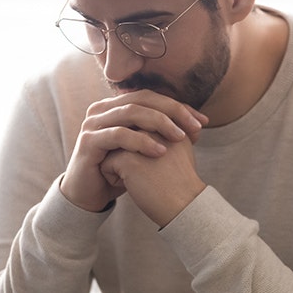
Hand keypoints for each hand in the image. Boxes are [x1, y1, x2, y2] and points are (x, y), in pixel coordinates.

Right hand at [60, 90, 208, 212]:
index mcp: (116, 106)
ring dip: (159, 123)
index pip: (152, 97)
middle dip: (173, 111)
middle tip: (195, 127)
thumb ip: (164, 133)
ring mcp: (93, 123)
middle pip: (143, 99)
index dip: (179, 107)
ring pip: (131, 113)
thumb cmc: (120, 170)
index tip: (203, 122)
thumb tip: (198, 125)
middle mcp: (103, 109)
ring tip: (180, 137)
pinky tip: (160, 152)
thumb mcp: (146, 149)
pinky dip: (141, 141)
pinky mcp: (88, 141)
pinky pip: (118, 135)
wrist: (90, 194)